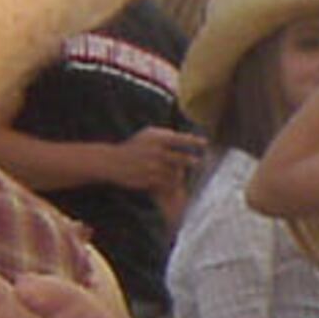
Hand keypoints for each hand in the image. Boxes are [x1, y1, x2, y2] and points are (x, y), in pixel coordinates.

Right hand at [92, 123, 206, 209]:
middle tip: (200, 162)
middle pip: (181, 158)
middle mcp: (156, 152)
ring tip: (182, 173)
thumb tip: (185, 136)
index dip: (194, 141)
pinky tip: (173, 182)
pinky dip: (172, 183)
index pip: (180, 139)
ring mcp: (153, 167)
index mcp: (156, 139)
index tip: (205, 143)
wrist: (112, 162)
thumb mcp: (147, 134)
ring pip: (175, 173)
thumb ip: (165, 134)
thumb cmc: (133, 146)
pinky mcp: (149, 180)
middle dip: (193, 161)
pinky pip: (167, 183)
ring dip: (181, 174)